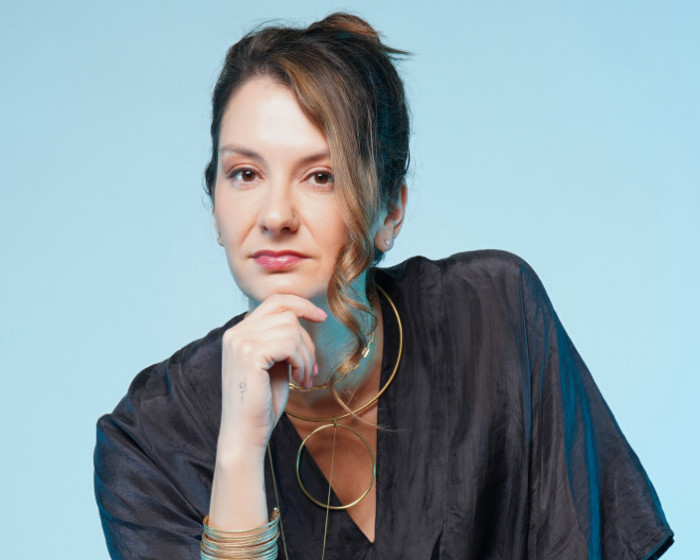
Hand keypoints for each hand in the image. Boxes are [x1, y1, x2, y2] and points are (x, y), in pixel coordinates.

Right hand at [217, 294, 326, 457]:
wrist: (246, 432)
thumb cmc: (262, 401)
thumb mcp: (274, 362)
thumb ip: (280, 338)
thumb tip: (303, 316)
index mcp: (238, 332)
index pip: (274, 301)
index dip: (301, 304)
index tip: (321, 317)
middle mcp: (235, 333)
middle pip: (286, 312)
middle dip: (307, 339)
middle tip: (312, 366)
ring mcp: (240, 342)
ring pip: (291, 328)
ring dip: (306, 355)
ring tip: (304, 377)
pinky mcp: (250, 354)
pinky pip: (289, 344)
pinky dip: (302, 362)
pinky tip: (298, 380)